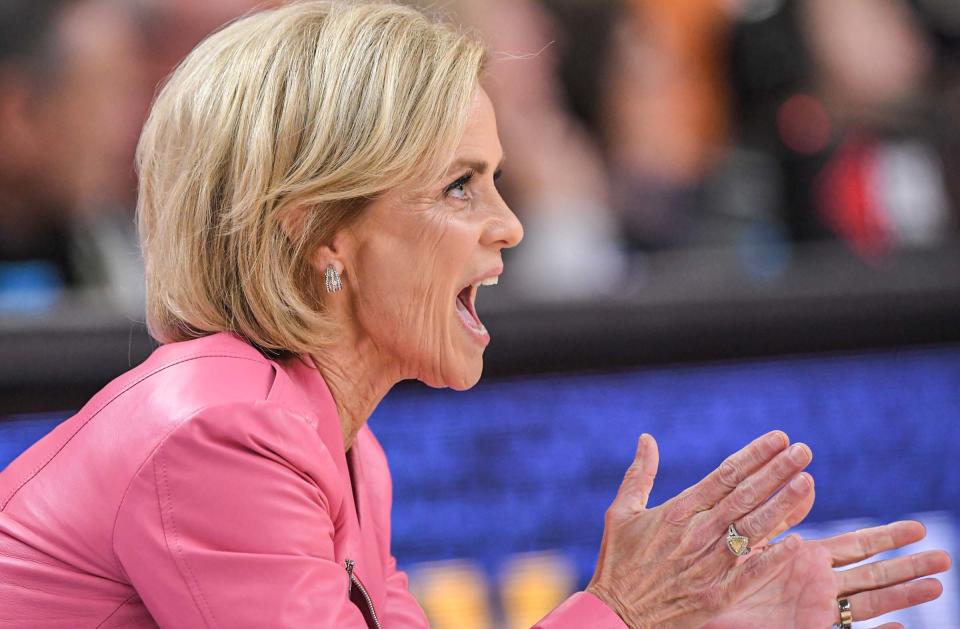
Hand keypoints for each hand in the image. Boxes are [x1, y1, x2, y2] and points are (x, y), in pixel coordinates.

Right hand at [586, 431, 816, 627]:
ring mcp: (708, 564)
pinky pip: (750, 574)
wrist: (614, 615)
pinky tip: (797, 542)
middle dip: (777, 471)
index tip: (779, 438)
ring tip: (807, 482)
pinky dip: (773, 559)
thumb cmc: (618, 562)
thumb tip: (647, 438)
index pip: (724, 475)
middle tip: (804, 450)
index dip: (754, 455)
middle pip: (745, 496)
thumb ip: (640, 474)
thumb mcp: (622, 512)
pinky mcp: (715, 595)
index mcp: (677, 511)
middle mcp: (696, 533)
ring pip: (752, 529)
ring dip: (782, 505)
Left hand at [703, 521, 950, 628]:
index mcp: (805, 560)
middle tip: (944, 557)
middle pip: (873, 573)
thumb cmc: (721, 578)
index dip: (886, 538)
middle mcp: (818, 585)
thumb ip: (777, 515)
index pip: (855, 545)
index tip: (918, 528)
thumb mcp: (749, 541)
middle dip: (908, 566)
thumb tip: (804, 480)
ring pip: (869, 602)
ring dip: (903, 595)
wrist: (700, 612)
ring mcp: (816, 611)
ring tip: (937, 585)